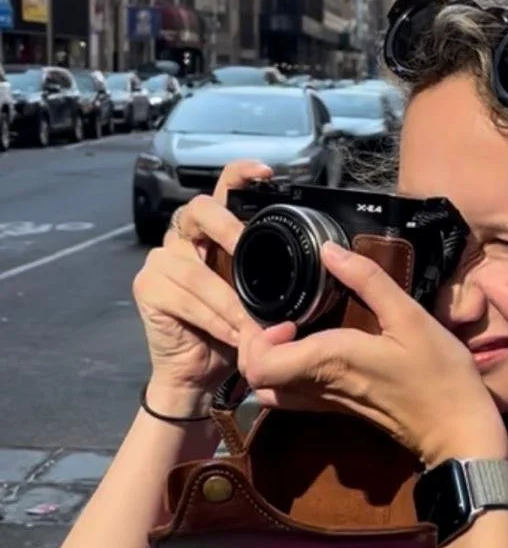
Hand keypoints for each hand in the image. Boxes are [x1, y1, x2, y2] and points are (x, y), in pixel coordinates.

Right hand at [132, 161, 279, 403]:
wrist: (200, 374)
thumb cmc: (233, 330)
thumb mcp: (261, 297)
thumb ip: (274, 275)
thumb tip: (320, 264)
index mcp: (213, 231)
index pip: (222, 189)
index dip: (240, 175)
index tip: (266, 173)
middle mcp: (183, 237)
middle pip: (200, 211)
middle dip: (228, 229)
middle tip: (247, 250)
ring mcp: (160, 260)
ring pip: (194, 270)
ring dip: (228, 301)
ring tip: (249, 324)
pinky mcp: (147, 287)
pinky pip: (182, 297)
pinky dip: (212, 317)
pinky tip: (230, 332)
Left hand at [236, 243, 507, 466]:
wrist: (458, 430)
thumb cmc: (439, 374)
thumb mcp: (411, 317)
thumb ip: (368, 281)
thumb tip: (329, 250)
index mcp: (329, 362)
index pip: (259, 365)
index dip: (256, 338)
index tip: (287, 316)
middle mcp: (318, 387)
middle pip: (255, 380)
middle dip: (256, 347)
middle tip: (281, 319)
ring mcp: (326, 404)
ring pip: (270, 393)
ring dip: (269, 362)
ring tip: (291, 335)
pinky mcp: (338, 411)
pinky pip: (292, 398)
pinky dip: (285, 376)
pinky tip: (310, 352)